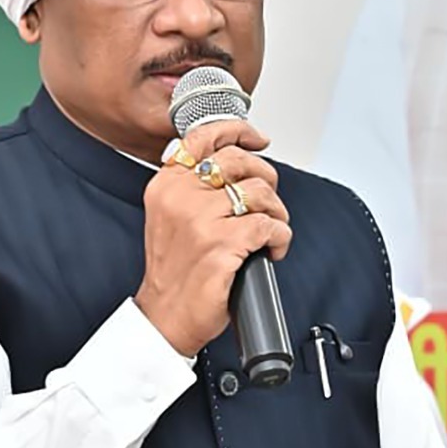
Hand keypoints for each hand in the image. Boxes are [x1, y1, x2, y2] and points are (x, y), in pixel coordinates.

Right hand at [134, 119, 291, 357]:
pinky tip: (271, 251)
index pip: (205, 137)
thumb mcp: (171, 215)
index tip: (258, 140)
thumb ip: (194, 184)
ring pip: (260, 193)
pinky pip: (270, 226)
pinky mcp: (221, 245)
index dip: (239, 131)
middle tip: (266, 203)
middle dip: (266, 180)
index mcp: (167, 184)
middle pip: (241, 162)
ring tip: (269, 232)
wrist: (166, 316)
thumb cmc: (175, 271)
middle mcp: (180, 197)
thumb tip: (239, 161)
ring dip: (276, 213)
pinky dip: (280, 239)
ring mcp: (200, 220)